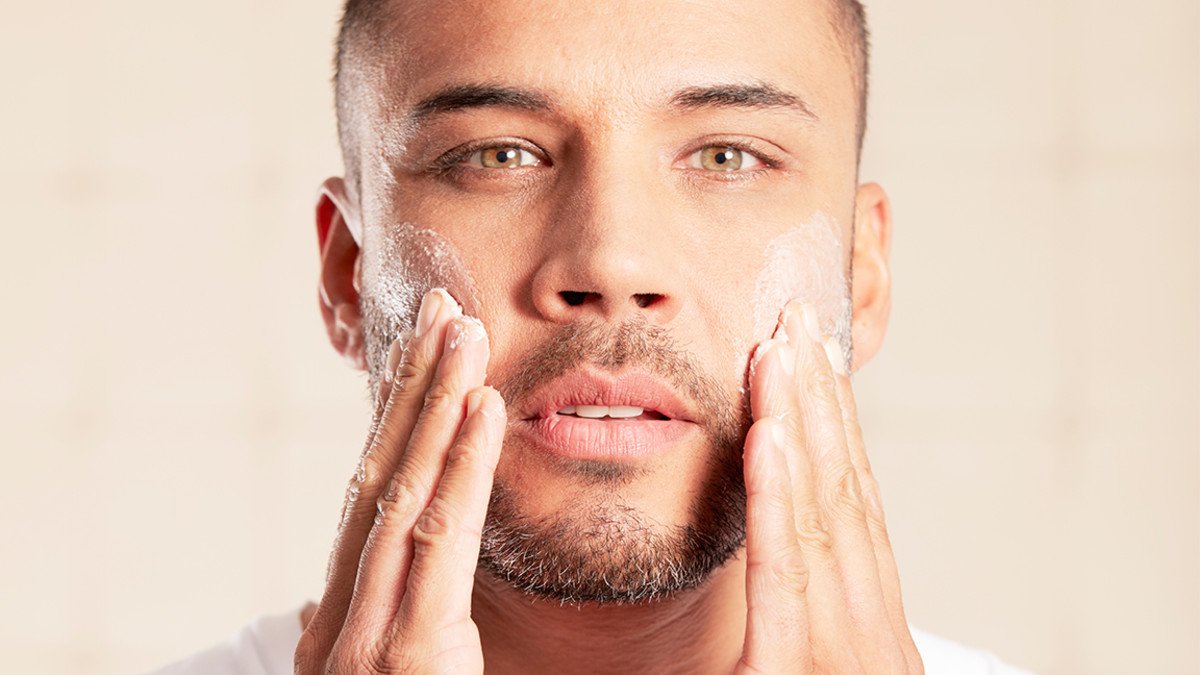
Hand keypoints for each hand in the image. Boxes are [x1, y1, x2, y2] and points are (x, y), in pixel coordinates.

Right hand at [295, 288, 503, 673]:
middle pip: (379, 478)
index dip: (396, 420)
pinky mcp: (406, 657)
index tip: (421, 354)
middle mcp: (343, 617)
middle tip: (443, 308)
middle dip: (410, 388)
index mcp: (342, 622)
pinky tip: (483, 409)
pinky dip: (460, 469)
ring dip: (434, 403)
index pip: (371, 500)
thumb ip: (352, 639)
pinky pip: (438, 546)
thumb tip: (320, 604)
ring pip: (403, 494)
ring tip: (464, 331)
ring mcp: (367, 636)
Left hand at [736, 299, 922, 673]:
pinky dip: (777, 499)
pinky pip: (784, 571)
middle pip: (846, 493)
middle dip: (822, 399)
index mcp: (875, 635)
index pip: (859, 510)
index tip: (820, 361)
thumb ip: (801, 627)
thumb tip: (786, 572)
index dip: (840, 427)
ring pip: (821, 514)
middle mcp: (872, 635)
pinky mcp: (789, 674)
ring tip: (778, 350)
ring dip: (798, 423)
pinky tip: (767, 436)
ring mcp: (842, 655)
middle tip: (799, 321)